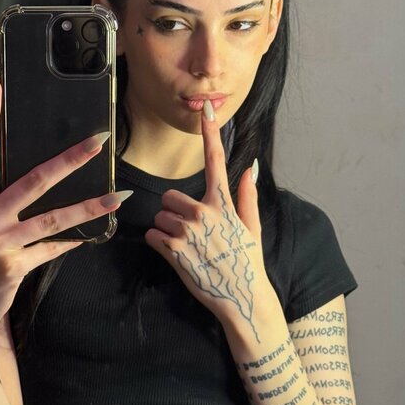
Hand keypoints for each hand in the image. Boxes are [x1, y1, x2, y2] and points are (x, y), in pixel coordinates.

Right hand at [0, 70, 121, 336]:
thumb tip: (34, 173)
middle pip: (34, 180)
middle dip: (70, 159)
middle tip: (98, 141)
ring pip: (53, 218)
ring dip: (90, 207)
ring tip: (119, 197)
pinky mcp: (13, 266)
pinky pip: (51, 249)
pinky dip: (71, 243)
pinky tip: (89, 237)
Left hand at [144, 101, 273, 337]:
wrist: (242, 298)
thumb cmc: (248, 262)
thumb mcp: (252, 227)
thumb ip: (246, 195)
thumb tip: (250, 167)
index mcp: (224, 202)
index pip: (216, 159)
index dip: (210, 131)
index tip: (207, 106)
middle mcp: (204, 212)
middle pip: (169, 196)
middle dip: (173, 211)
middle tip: (190, 231)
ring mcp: (187, 231)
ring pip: (159, 216)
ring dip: (166, 229)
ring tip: (186, 247)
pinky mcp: (173, 250)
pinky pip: (152, 235)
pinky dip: (159, 244)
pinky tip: (176, 256)